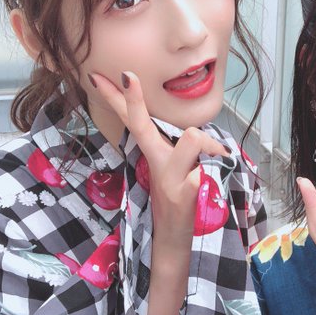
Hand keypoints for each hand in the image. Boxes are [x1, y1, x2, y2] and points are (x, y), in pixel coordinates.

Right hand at [90, 71, 228, 314]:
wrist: (171, 239)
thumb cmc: (172, 200)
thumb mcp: (170, 169)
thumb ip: (173, 147)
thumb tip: (190, 129)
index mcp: (154, 154)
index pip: (133, 120)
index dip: (118, 98)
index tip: (101, 75)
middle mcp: (158, 162)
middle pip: (142, 125)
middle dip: (133, 102)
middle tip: (127, 76)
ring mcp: (171, 177)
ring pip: (189, 141)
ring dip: (200, 140)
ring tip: (214, 148)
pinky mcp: (185, 193)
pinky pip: (199, 172)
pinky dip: (208, 166)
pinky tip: (212, 173)